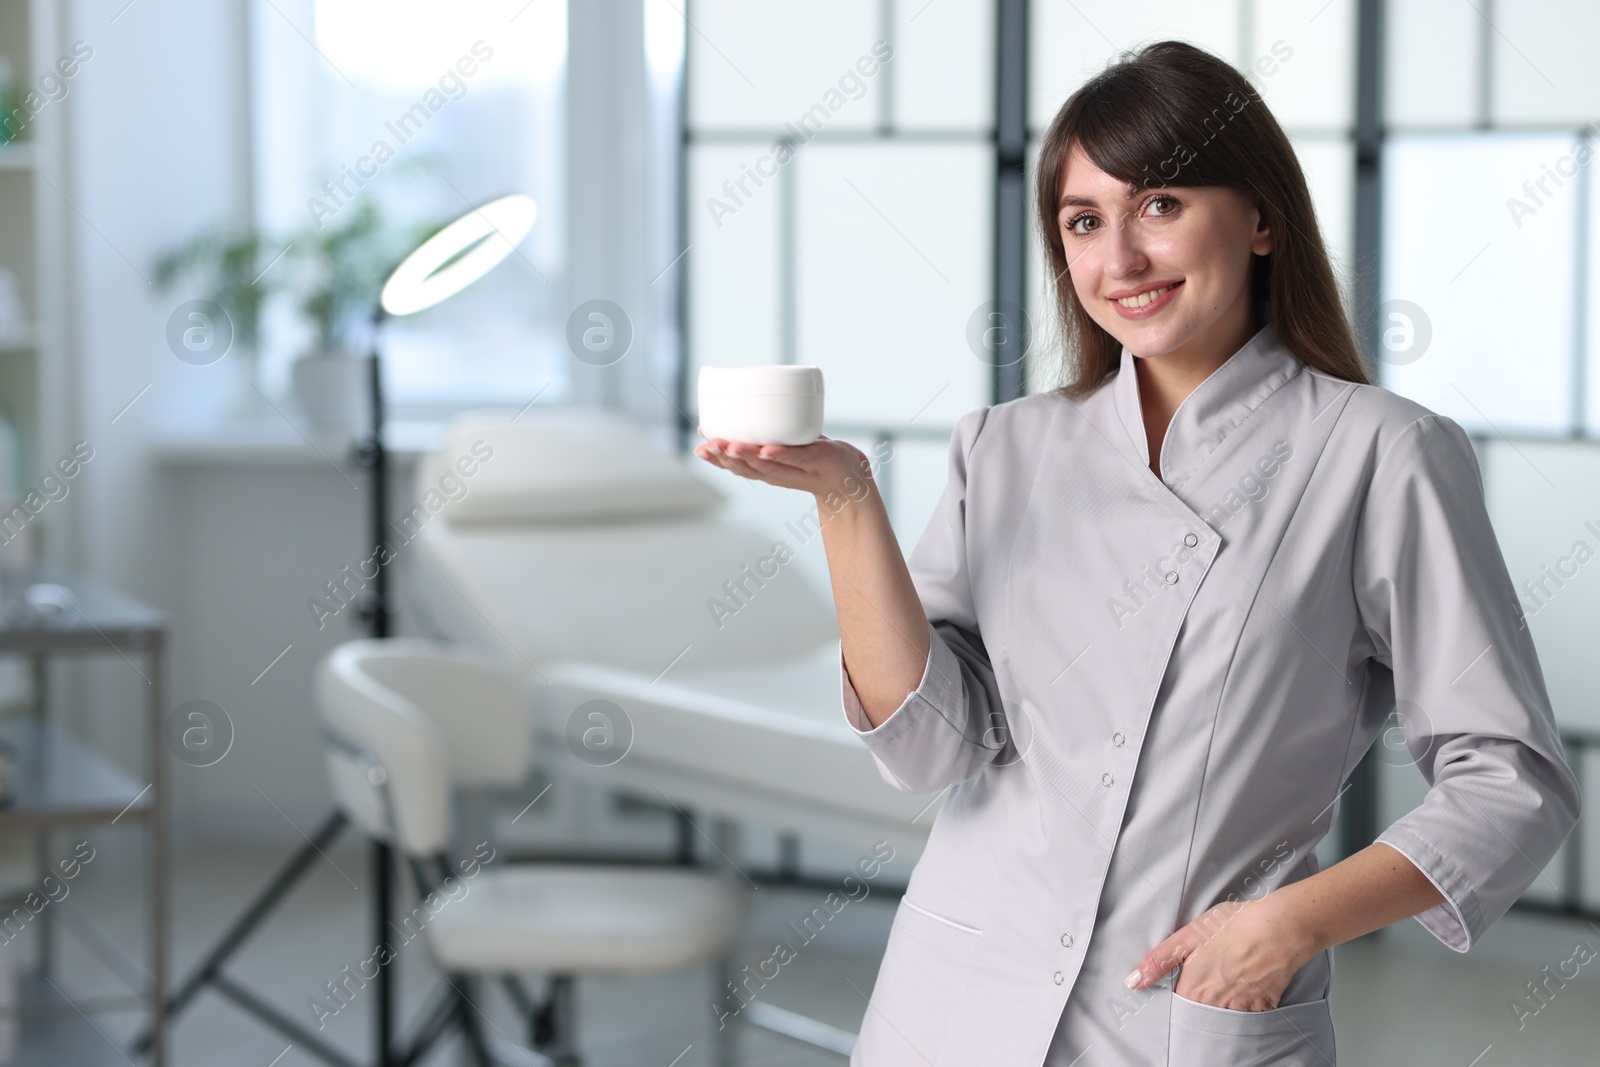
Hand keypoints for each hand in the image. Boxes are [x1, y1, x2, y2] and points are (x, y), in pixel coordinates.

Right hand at [693, 428, 873, 498]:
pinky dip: (782, 454)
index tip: (700, 449)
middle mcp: (779, 474)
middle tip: (710, 446)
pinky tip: (768, 450)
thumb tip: (724, 414)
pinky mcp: (820, 460)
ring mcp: (799, 469)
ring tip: (731, 446)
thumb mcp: (784, 443)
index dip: (717, 461)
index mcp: (767, 471)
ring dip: (748, 457)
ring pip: (769, 466)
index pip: (737, 468)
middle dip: (726, 458)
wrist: (851, 477)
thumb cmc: (813, 456)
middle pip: (748, 469)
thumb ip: (759, 430)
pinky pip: (798, 458)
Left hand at [1124, 895, 1318, 1011]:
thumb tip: (1133, 982)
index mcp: (1196, 990)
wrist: (1280, 926)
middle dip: (1201, 1003)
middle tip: (1210, 977)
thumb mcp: (1188, 936)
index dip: (1179, 997)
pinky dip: (1245, 1002)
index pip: (1178, 1008)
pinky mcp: (1265, 1006)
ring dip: (1222, 1004)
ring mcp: (1243, 1009)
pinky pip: (1249, 1014)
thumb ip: (1159, 961)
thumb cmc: (1233, 926)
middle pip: (1201, 1016)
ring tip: (1229, 975)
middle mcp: (1218, 1006)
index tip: (1184, 985)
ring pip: (1225, 1017)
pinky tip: (1247, 980)